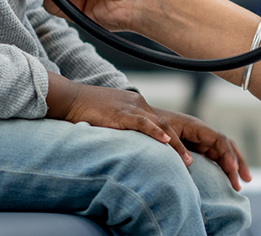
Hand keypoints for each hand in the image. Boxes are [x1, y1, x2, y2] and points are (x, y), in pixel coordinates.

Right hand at [46, 73, 192, 164]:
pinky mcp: (120, 113)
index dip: (173, 140)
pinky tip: (166, 141)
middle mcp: (137, 103)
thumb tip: (128, 147)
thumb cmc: (85, 111)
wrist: (69, 98)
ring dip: (175, 144)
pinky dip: (156, 132)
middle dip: (180, 145)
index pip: (160, 123)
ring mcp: (130, 107)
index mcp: (136, 105)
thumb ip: (122, 128)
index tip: (182, 156)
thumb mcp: (110, 118)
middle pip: (165, 125)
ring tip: (186, 161)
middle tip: (191, 163)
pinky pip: (142, 123)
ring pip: (159, 126)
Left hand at [154, 107, 251, 191]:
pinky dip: (222, 167)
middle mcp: (201, 132)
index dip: (228, 154)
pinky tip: (226, 178)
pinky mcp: (195, 147)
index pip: (219, 140)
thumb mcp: (165, 133)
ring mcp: (200, 140)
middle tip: (246, 180)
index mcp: (196, 127)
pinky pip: (213, 157)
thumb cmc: (153, 124)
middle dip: (238, 162)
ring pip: (222, 153)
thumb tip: (189, 162)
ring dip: (232, 167)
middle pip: (226, 146)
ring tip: (239, 185)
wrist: (143, 120)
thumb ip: (177, 146)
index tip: (233, 170)